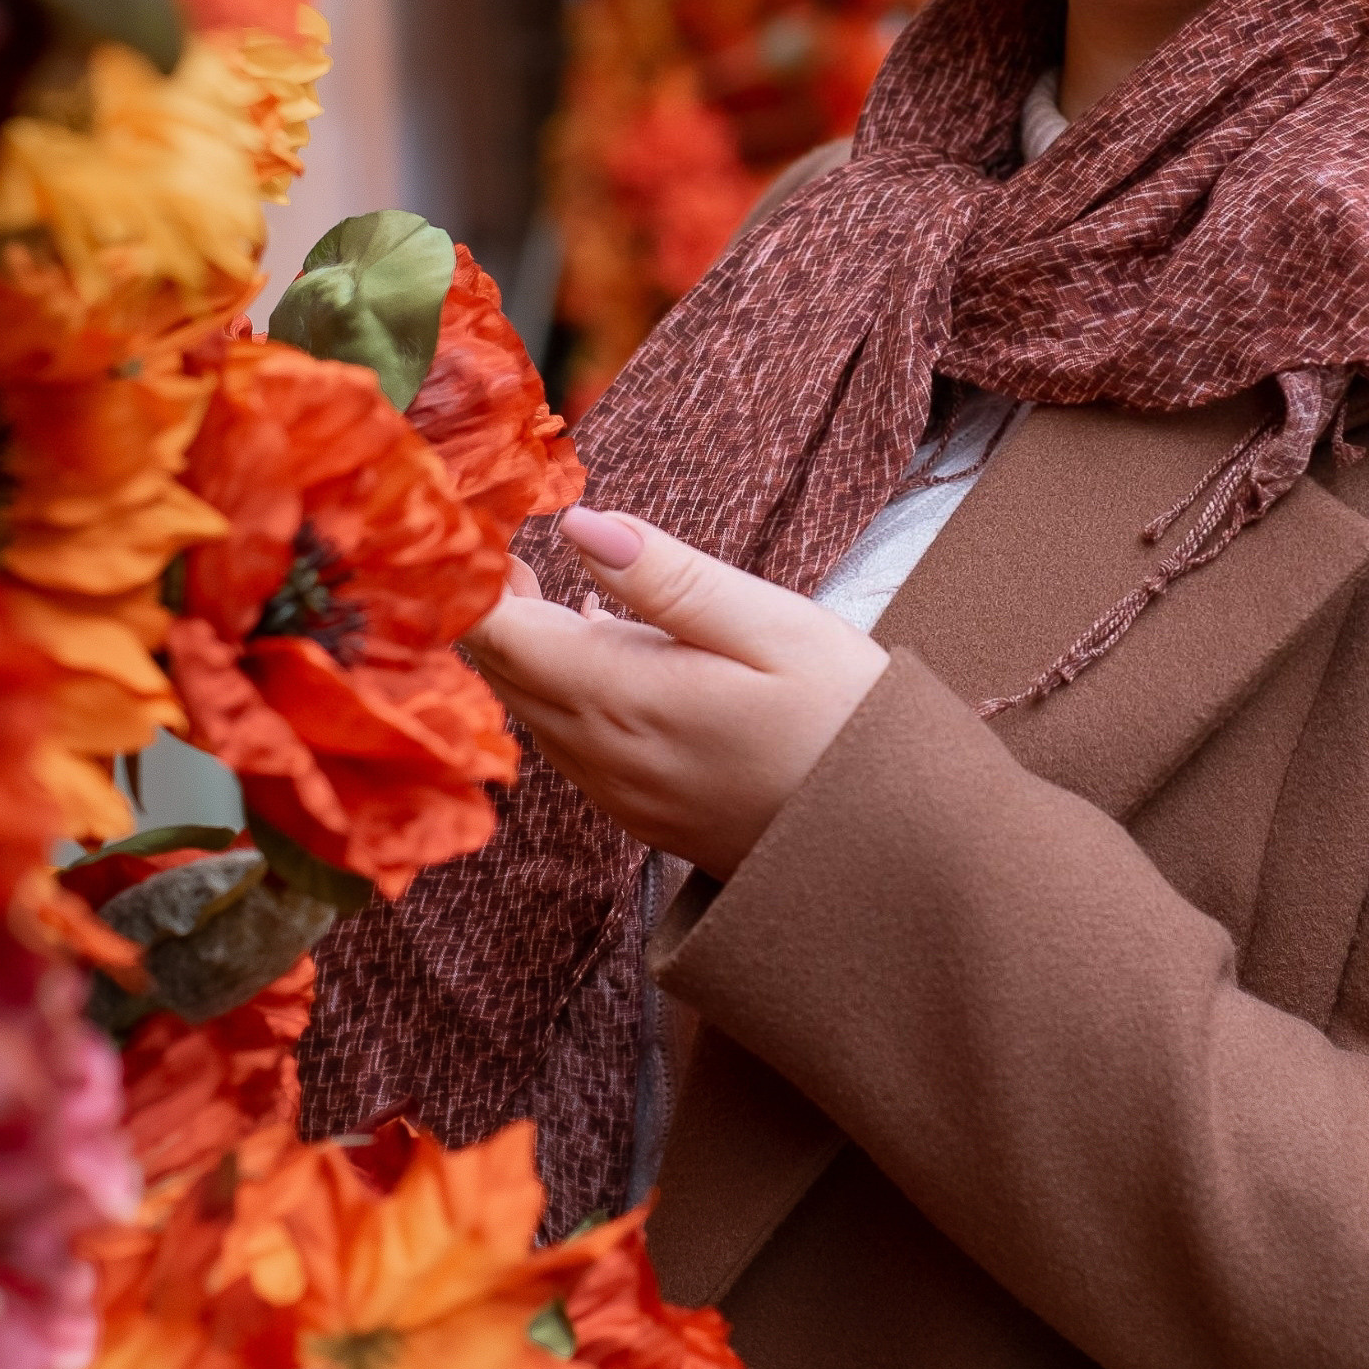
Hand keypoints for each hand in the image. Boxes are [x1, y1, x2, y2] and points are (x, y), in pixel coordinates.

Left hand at [462, 506, 887, 880]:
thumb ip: (667, 578)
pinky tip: (601, 645)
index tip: (483, 518)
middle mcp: (597, 753)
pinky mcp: (637, 809)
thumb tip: (580, 524)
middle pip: (498, 672)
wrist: (895, 851)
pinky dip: (558, 685)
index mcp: (620, 697)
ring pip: (526, 707)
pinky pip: (565, 739)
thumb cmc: (846, 724)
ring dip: (522, 645)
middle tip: (501, 534)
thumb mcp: (772, 626)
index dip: (473, 575)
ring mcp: (613, 790)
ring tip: (538, 576)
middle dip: (487, 603)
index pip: (495, 633)